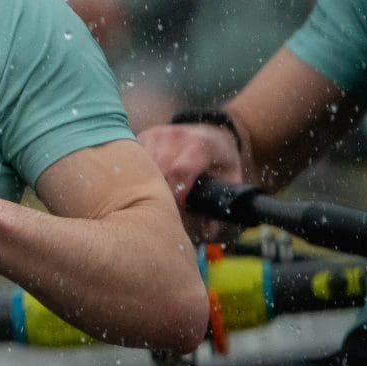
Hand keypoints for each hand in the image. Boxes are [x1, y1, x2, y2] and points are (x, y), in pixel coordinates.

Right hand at [138, 121, 244, 239]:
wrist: (214, 132)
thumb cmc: (221, 161)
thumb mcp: (230, 179)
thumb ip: (219, 205)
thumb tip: (207, 234)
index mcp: (202, 145)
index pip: (181, 170)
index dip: (174, 192)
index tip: (174, 208)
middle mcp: (179, 136)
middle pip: (160, 166)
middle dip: (158, 189)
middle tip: (160, 206)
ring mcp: (161, 133)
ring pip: (145, 160)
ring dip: (145, 180)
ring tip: (149, 196)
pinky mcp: (148, 135)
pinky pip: (136, 154)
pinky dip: (137, 170)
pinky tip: (142, 182)